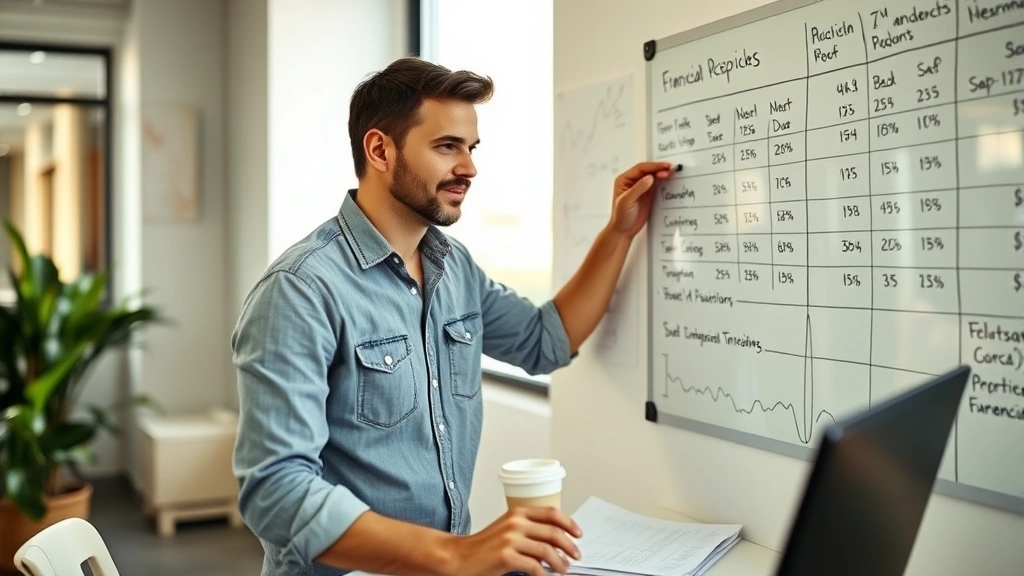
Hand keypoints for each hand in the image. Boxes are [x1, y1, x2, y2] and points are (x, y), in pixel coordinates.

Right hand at [443, 506, 583, 575]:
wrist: (458, 557)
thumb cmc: (482, 547)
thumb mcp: (506, 530)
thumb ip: (527, 530)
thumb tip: (553, 540)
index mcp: (517, 512)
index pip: (552, 513)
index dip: (569, 523)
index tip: (578, 534)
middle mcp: (515, 522)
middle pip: (553, 532)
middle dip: (569, 546)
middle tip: (575, 556)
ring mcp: (510, 539)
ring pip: (547, 551)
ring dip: (559, 563)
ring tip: (562, 570)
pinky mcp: (505, 556)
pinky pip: (534, 567)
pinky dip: (543, 574)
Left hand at [608, 161, 677, 238]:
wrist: (624, 230)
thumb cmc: (621, 217)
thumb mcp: (627, 202)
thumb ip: (638, 189)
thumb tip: (649, 177)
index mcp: (624, 180)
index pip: (640, 169)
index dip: (653, 166)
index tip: (664, 166)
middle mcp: (632, 181)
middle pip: (648, 171)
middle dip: (659, 169)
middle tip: (670, 170)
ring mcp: (641, 187)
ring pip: (653, 177)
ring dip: (662, 174)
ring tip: (672, 174)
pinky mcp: (648, 194)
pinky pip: (657, 185)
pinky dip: (663, 182)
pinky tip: (669, 181)